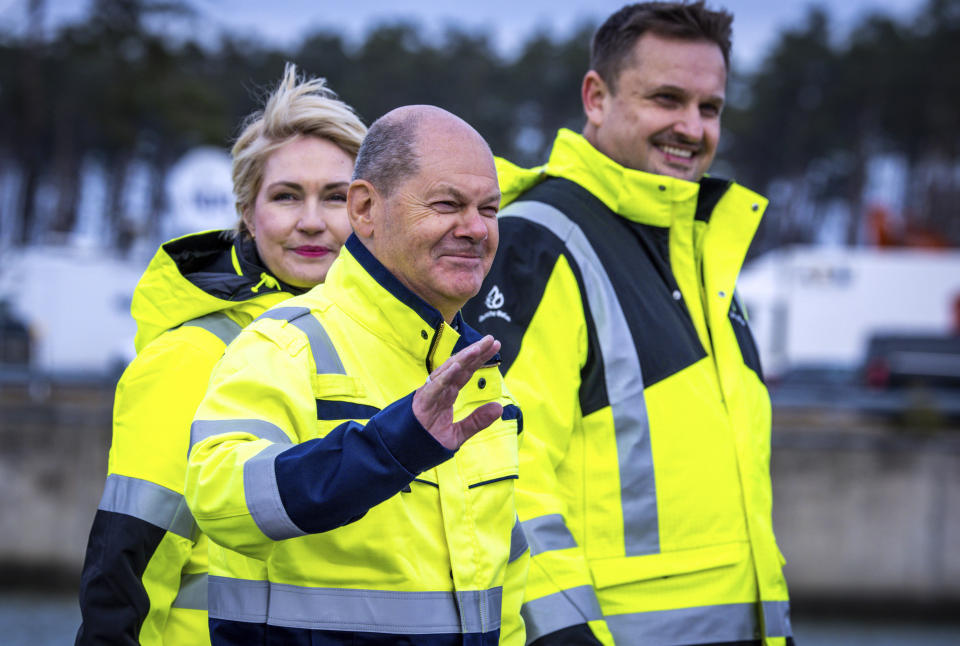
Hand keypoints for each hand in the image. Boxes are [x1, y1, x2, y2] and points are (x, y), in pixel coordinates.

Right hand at [413, 335, 503, 449]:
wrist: (404, 454)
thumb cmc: (428, 442)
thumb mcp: (458, 433)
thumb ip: (477, 421)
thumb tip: (499, 408)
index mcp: (447, 394)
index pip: (466, 372)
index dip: (480, 359)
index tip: (495, 346)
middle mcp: (439, 389)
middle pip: (459, 366)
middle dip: (475, 352)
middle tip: (491, 339)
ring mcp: (430, 394)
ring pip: (447, 372)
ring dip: (463, 358)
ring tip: (478, 348)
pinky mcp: (421, 403)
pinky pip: (434, 387)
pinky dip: (445, 376)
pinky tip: (457, 366)